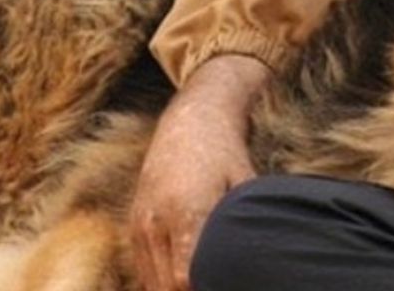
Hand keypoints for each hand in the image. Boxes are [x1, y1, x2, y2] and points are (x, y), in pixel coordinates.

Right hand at [129, 55, 270, 290]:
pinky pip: (142, 268)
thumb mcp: (244, 185)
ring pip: (150, 282)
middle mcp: (156, 221)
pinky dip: (159, 281)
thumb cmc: (225, 152)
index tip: (222, 287)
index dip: (205, 290)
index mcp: (186, 212)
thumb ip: (243, 225)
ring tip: (202, 287)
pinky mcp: (134, 223)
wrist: (191, 120)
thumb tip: (259, 262)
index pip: (185, 279)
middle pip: (166, 287)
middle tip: (216, 288)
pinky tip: (184, 284)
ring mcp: (140, 223)